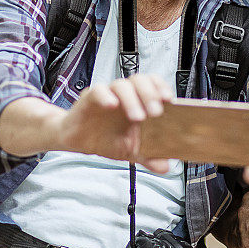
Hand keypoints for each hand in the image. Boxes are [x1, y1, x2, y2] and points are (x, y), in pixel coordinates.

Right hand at [56, 74, 172, 171]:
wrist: (80, 142)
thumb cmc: (106, 139)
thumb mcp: (131, 152)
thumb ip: (148, 157)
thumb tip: (166, 167)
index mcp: (138, 102)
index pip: (153, 84)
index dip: (161, 88)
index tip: (169, 100)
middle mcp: (124, 95)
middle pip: (139, 80)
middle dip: (150, 94)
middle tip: (156, 112)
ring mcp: (108, 95)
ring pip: (121, 85)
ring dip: (132, 99)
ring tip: (138, 117)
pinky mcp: (90, 98)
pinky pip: (98, 90)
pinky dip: (106, 96)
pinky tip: (112, 105)